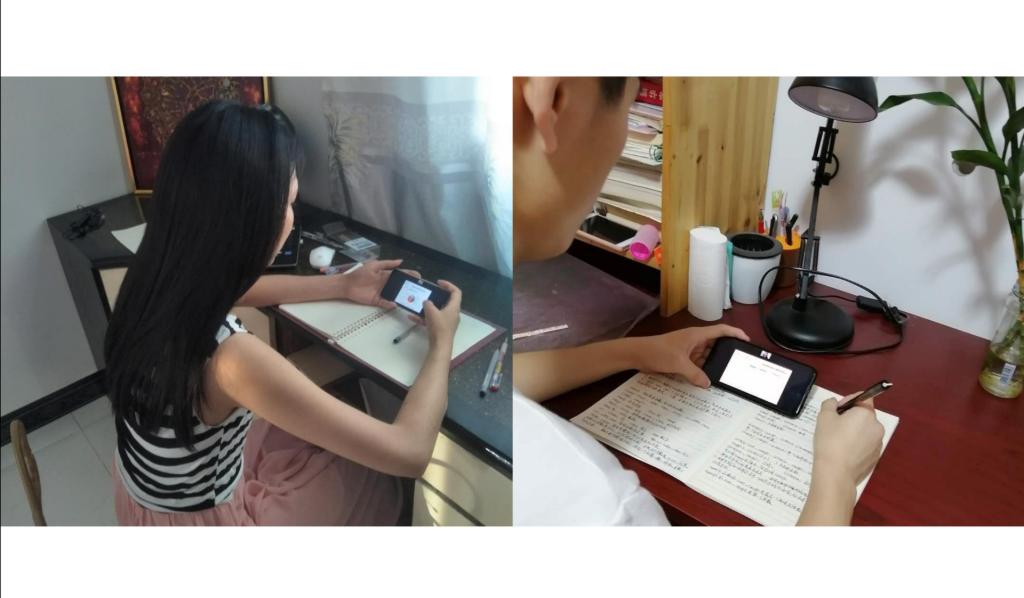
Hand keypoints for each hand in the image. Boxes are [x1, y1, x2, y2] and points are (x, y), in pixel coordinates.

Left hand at [333, 259, 420, 308]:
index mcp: (385, 275)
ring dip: (401, 296)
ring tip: (410, 297)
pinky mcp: (376, 300)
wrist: (347, 284)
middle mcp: (385, 284)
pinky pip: (386, 303)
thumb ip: (387, 264)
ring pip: (394, 295)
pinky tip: (396, 304)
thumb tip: (400, 261)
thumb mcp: (374, 265)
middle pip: (399, 285)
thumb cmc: (359, 274)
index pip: (399, 275)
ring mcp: (382, 292)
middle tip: (417, 289)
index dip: (408, 275)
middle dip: (408, 287)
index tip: (418, 277)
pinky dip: (390, 304)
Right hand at [422, 280, 460, 348]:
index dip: (449, 285)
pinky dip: (424, 318)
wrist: (440, 346)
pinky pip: (433, 320)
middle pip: (447, 301)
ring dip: (429, 307)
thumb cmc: (439, 327)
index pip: (456, 292)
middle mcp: (453, 313)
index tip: (439, 283)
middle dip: (437, 296)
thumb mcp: (431, 312)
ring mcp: (447, 322)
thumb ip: (428, 304)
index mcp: (454, 307)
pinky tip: (412, 317)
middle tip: (429, 293)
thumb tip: (426, 302)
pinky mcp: (441, 329)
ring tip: (418, 304)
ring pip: (439, 311)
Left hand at [633, 325, 749, 387]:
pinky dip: (702, 371)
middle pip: (716, 345)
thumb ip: (695, 374)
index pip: (721, 331)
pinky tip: (707, 381)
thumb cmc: (657, 352)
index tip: (747, 340)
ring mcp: (688, 350)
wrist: (637, 355)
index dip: (735, 333)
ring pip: (706, 357)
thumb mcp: (678, 364)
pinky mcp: (682, 359)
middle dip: (726, 353)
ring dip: (713, 365)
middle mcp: (695, 341)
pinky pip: (697, 365)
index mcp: (697, 335)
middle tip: (739, 364)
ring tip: (726, 375)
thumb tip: (708, 384)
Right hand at [811, 396, 884, 487]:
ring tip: (838, 441)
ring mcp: (878, 443)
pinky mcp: (876, 457)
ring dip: (855, 431)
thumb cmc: (829, 441)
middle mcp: (877, 426)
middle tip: (834, 426)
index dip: (848, 400)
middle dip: (851, 417)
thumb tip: (834, 403)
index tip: (836, 411)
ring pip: (866, 431)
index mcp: (866, 413)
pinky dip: (857, 445)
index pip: (863, 397)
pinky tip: (844, 453)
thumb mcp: (824, 417)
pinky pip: (866, 445)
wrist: (836, 473)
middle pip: (865, 415)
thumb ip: (830, 404)